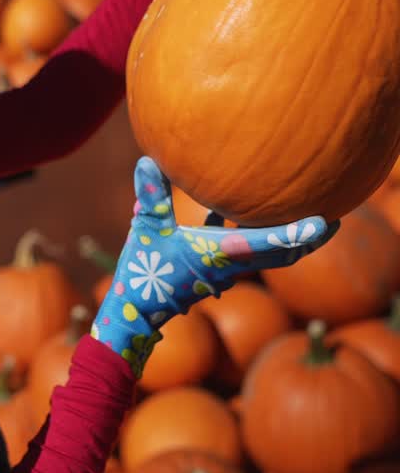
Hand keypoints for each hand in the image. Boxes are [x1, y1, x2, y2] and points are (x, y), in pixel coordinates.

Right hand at [93, 157, 337, 377]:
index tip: (327, 222)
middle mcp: (231, 265)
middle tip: (336, 219)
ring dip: (288, 239)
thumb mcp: (146, 230)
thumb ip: (152, 196)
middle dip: (309, 239)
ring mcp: (224, 270)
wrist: (136, 312)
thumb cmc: (144, 274)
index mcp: (222, 254)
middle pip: (282, 254)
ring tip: (306, 217)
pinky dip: (251, 233)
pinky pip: (242, 249)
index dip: (299, 233)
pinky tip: (235, 210)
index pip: (269, 242)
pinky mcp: (212, 269)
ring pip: (267, 254)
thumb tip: (149, 160)